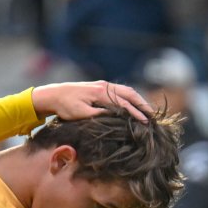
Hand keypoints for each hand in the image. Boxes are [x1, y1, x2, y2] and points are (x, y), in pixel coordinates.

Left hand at [32, 80, 153, 122]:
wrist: (54, 94)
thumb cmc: (66, 107)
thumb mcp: (81, 114)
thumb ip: (99, 115)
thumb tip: (115, 117)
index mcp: (101, 92)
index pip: (123, 103)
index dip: (135, 113)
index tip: (145, 122)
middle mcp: (104, 86)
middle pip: (129, 93)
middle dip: (142, 104)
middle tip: (152, 115)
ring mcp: (103, 85)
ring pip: (126, 90)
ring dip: (138, 99)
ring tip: (147, 110)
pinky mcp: (101, 86)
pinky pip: (120, 90)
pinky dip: (130, 97)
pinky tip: (134, 104)